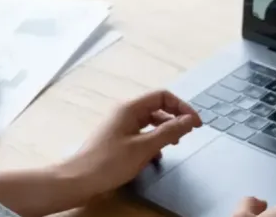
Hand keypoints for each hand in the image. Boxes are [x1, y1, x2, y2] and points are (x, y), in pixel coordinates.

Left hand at [58, 90, 201, 199]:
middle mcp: (124, 112)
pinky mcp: (117, 139)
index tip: (195, 124)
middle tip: (187, 135)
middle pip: (156, 108)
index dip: (181, 108)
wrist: (79, 179)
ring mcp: (119, 125)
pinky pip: (140, 134)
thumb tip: (190, 120)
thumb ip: (169, 132)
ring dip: (164, 131)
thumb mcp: (144, 147)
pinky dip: (152, 141)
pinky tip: (155, 156)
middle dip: (174, 119)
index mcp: (130, 108)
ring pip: (149, 122)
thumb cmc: (110, 162)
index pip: (162, 96)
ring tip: (174, 146)